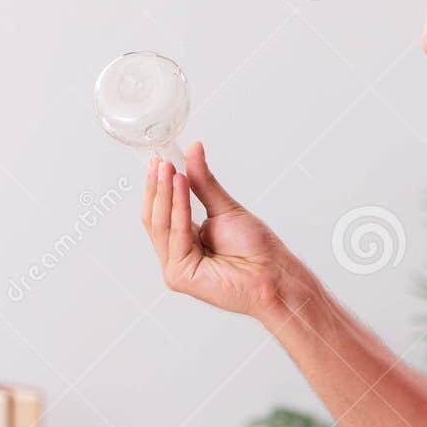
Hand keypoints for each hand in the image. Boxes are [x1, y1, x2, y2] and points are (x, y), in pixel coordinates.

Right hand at [142, 142, 304, 322]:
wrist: (273, 273)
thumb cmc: (256, 250)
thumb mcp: (224, 208)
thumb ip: (202, 182)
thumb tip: (193, 150)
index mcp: (184, 241)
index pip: (160, 211)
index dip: (157, 186)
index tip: (158, 160)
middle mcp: (176, 255)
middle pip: (154, 218)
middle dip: (158, 188)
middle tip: (161, 162)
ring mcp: (175, 268)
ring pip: (161, 225)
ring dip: (166, 194)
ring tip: (171, 170)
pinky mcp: (180, 276)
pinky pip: (176, 236)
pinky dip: (179, 209)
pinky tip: (182, 187)